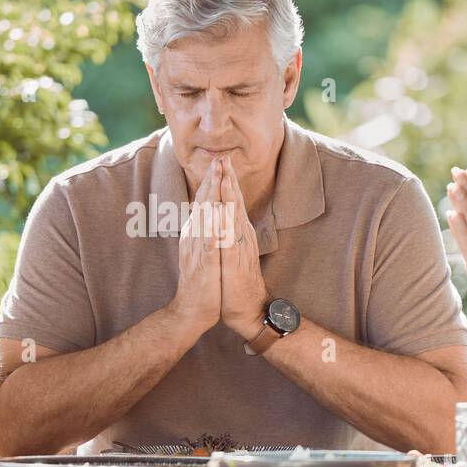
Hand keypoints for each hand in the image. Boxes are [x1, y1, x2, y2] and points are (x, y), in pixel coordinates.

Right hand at [166, 157, 222, 335]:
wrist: (191, 310)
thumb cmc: (201, 281)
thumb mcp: (201, 251)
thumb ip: (203, 232)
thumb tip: (206, 213)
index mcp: (196, 233)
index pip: (203, 202)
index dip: (211, 181)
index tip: (219, 161)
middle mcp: (194, 237)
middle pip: (203, 204)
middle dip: (211, 181)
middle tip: (218, 159)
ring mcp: (198, 250)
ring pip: (204, 219)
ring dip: (211, 197)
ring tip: (217, 178)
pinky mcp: (204, 265)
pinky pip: (209, 244)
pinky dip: (213, 228)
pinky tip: (217, 215)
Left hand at [217, 156, 269, 340]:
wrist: (246, 308)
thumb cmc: (235, 279)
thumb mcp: (231, 248)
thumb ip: (229, 229)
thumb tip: (223, 211)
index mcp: (237, 231)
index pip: (231, 201)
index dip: (226, 180)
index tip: (220, 159)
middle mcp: (241, 236)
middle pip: (235, 203)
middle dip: (229, 180)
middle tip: (224, 157)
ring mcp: (239, 248)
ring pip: (234, 218)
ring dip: (230, 197)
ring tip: (226, 178)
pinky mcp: (234, 264)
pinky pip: (229, 243)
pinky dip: (225, 229)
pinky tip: (221, 216)